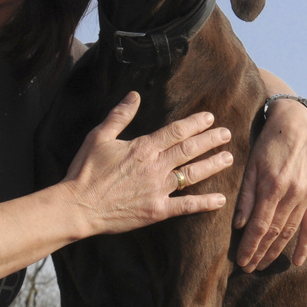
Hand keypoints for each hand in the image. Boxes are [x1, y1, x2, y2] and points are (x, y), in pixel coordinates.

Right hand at [64, 91, 232, 236]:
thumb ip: (120, 116)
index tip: (210, 118)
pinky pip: (185, 206)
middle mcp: (155, 167)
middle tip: (226, 134)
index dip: (195, 124)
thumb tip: (134, 95)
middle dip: (210, 140)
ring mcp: (158, 189)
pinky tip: (220, 199)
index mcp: (143, 148)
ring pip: (193, 174)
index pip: (176, 131)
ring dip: (212, 165)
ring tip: (228, 158)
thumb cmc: (85, 171)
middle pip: (189, 150)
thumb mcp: (99, 137)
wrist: (78, 206)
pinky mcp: (156, 210)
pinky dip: (204, 203)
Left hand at [233, 97, 306, 270]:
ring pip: (290, 231)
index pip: (259, 226)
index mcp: (272, 186)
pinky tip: (296, 260)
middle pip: (274, 232)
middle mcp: (292, 194)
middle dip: (260, 253)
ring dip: (276, 251)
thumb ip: (245, 196)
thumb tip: (239, 225)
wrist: (298, 125)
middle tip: (248, 268)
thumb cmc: (268, 144)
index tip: (241, 261)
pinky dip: (305, 245)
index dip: (250, 246)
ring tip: (263, 264)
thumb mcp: (251, 165)